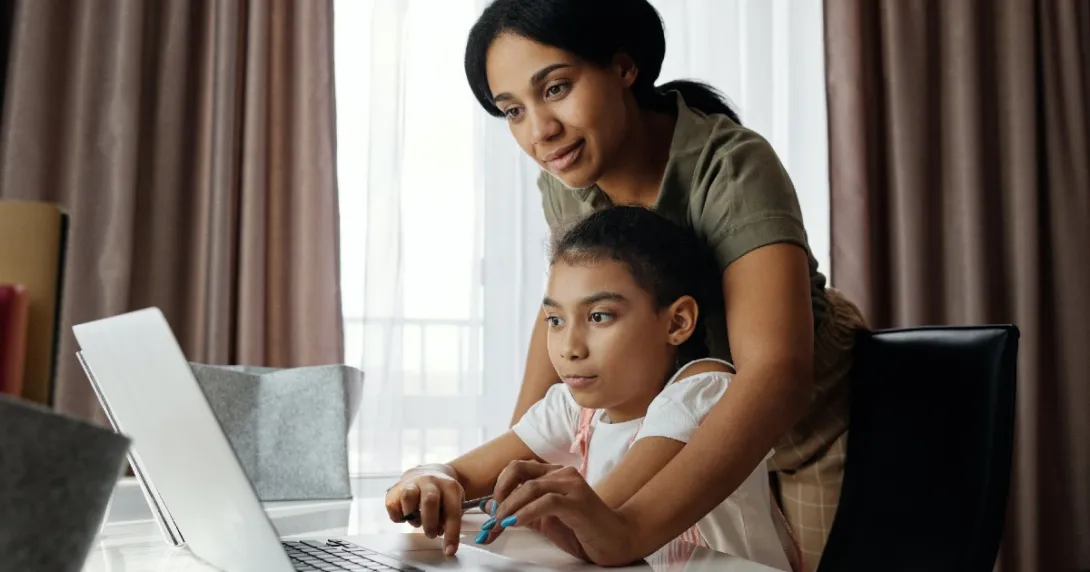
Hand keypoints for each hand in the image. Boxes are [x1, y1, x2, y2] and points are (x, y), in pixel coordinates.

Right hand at [384, 467, 463, 555]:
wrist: (427, 472)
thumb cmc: (442, 494)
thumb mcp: (453, 501)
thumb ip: (449, 519)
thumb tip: (445, 540)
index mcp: (449, 486)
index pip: (452, 511)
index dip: (451, 533)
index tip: (449, 551)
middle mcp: (430, 481)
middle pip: (429, 500)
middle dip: (430, 523)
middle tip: (431, 534)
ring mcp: (412, 483)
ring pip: (408, 497)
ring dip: (412, 516)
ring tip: (416, 520)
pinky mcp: (395, 489)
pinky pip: (392, 505)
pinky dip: (398, 516)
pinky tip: (406, 515)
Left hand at [476, 461, 636, 565]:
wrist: (617, 541)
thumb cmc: (583, 530)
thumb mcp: (544, 520)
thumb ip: (520, 511)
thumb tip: (490, 507)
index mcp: (554, 474)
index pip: (518, 468)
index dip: (499, 486)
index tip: (490, 509)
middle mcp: (563, 474)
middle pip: (519, 471)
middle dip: (499, 495)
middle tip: (491, 518)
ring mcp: (572, 486)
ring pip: (530, 487)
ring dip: (508, 508)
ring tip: (499, 525)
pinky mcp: (578, 502)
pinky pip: (546, 502)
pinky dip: (526, 513)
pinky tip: (516, 524)